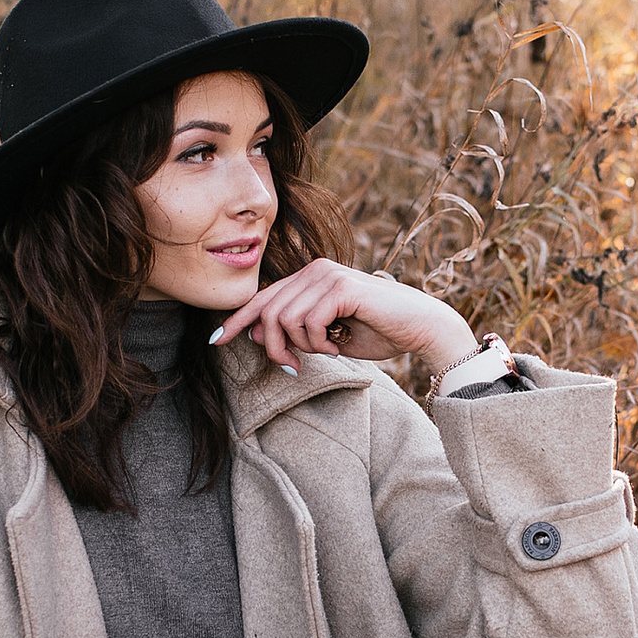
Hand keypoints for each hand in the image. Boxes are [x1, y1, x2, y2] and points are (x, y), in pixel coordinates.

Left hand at [208, 256, 477, 378]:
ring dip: (301, 346)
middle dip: (272, 346)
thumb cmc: (378, 332)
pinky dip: (318, 343)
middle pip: (267, 311)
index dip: (237, 320)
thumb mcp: (328, 336)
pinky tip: (337, 346)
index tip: (216, 341)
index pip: (263, 297)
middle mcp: (315, 270)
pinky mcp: (340, 287)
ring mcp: (327, 275)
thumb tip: (256, 333)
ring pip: (283, 318)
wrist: (421, 327)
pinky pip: (308, 322)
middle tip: (292, 367)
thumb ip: (294, 332)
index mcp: (310, 278)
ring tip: (326, 352)